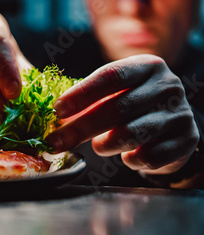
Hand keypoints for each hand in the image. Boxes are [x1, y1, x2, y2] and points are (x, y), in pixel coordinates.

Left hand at [46, 54, 199, 174]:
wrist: (174, 127)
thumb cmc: (133, 107)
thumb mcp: (115, 94)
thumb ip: (89, 101)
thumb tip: (56, 117)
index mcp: (146, 66)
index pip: (110, 76)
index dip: (81, 94)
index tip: (57, 110)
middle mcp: (167, 86)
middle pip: (117, 108)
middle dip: (81, 128)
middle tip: (56, 142)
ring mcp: (180, 113)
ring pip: (132, 134)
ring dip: (105, 145)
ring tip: (99, 146)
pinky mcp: (186, 140)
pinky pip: (149, 156)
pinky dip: (131, 160)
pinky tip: (127, 156)